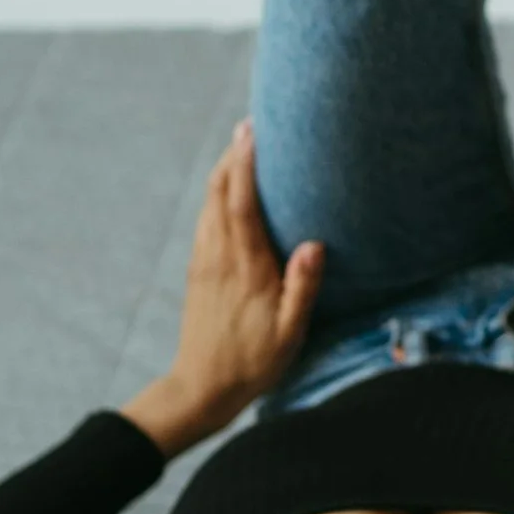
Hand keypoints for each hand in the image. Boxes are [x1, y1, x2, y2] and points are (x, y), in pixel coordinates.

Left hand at [123, 123, 323, 456]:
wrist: (200, 388)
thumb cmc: (252, 362)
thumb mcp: (288, 333)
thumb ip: (302, 288)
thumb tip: (314, 245)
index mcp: (244, 268)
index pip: (241, 204)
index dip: (245, 164)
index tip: (252, 131)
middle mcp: (218, 257)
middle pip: (219, 193)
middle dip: (232, 155)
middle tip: (250, 124)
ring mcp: (204, 262)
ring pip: (209, 203)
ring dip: (224, 171)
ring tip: (242, 146)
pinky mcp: (198, 270)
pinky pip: (205, 219)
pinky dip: (217, 194)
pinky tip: (228, 189)